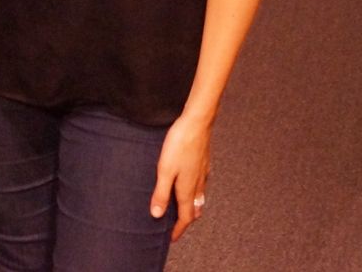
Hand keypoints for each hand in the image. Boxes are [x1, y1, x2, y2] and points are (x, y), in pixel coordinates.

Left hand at [149, 110, 211, 241]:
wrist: (197, 122)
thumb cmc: (180, 144)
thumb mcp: (165, 170)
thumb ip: (161, 193)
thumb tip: (157, 214)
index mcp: (188, 189)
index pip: (185, 217)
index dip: (178, 230)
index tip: (171, 238)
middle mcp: (198, 184)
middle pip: (194, 209)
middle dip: (186, 220)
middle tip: (176, 226)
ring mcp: (203, 173)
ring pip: (199, 197)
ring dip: (191, 206)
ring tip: (181, 209)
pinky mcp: (203, 163)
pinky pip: (201, 185)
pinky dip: (195, 192)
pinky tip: (190, 184)